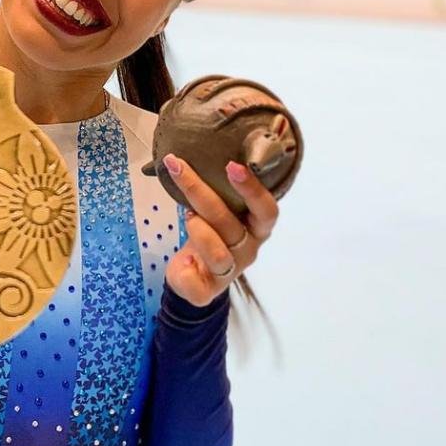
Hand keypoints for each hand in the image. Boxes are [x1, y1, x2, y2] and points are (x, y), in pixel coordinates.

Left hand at [162, 155, 278, 307]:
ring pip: (217, 252)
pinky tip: (183, 261)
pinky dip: (186, 270)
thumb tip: (196, 154)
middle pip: (229, 222)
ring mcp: (229, 272)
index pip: (266, 211)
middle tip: (179, 167)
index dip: (252, 189)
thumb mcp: (218, 211)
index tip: (232, 165)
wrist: (193, 276)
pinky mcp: (207, 291)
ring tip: (187, 216)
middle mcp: (247, 250)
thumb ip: (219, 191)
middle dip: (200, 191)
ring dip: (197, 229)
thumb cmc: (209, 233)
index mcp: (257, 229)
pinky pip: (197, 284)